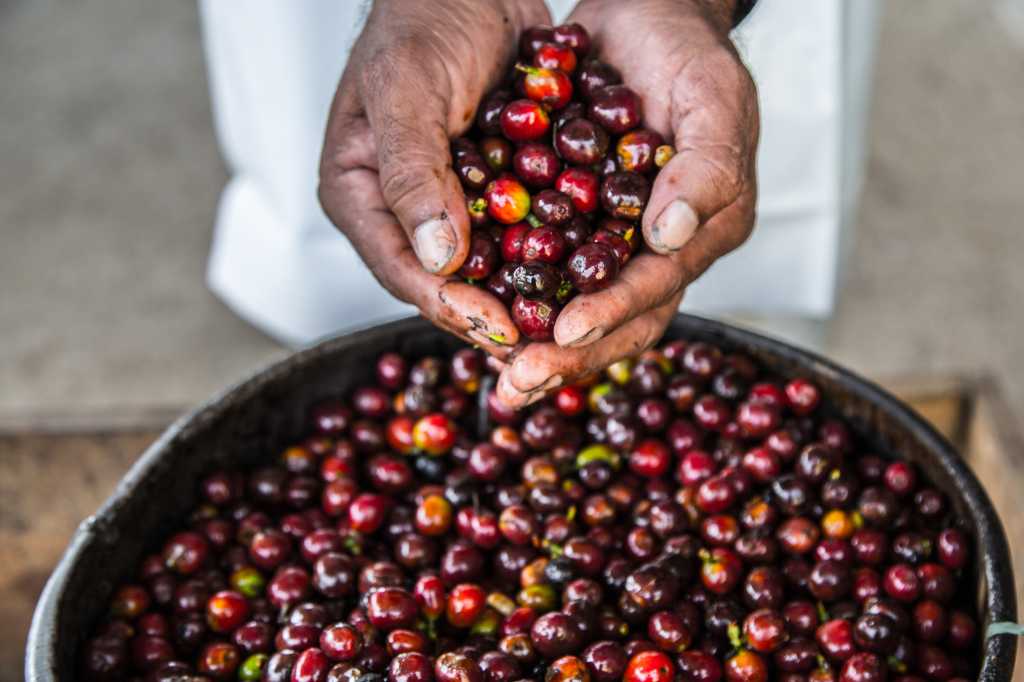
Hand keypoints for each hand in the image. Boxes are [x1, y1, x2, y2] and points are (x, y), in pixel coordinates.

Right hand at [318, 0, 550, 355]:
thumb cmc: (420, 21)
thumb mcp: (405, 90)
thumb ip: (413, 172)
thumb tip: (437, 258)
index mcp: (359, 194)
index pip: (399, 268)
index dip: (447, 303)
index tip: (496, 328)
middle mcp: (403, 210)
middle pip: (445, 281)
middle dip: (492, 315)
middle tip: (542, 346)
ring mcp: (451, 202)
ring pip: (487, 266)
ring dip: (525, 297)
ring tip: (568, 326)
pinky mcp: (494, 188)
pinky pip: (520, 231)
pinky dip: (549, 254)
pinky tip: (585, 276)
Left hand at [497, 0, 758, 406]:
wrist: (645, 18)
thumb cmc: (688, 53)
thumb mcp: (713, 99)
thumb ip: (705, 170)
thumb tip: (666, 239)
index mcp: (702, 230)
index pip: (658, 287)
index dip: (613, 312)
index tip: (565, 332)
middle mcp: (659, 248)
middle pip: (618, 319)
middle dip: (570, 355)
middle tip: (519, 380)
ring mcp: (615, 241)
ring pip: (578, 306)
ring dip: (540, 345)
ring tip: (500, 375)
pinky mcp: (575, 223)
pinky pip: (544, 270)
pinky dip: (517, 298)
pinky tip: (479, 316)